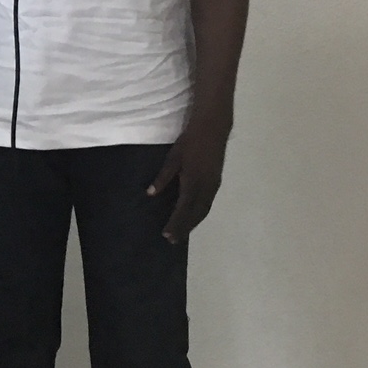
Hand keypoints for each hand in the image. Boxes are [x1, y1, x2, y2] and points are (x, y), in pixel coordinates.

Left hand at [148, 121, 229, 242]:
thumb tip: (150, 194)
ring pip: (204, 210)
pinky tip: (193, 216)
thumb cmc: (190, 141)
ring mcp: (214, 185)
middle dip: (184, 227)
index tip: (167, 234)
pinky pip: (208, 203)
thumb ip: (163, 177)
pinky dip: (200, 213)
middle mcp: (206, 187)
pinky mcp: (217, 181)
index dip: (175, 223)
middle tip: (173, 240)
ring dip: (193, 222)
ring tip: (182, 233)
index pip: (184, 208)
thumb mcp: (173, 157)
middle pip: (196, 213)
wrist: (213, 128)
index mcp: (194, 181)